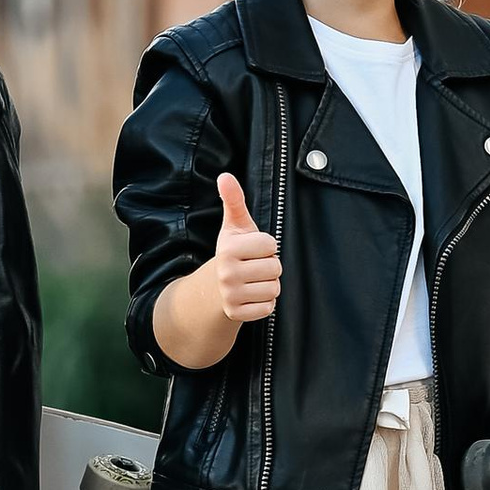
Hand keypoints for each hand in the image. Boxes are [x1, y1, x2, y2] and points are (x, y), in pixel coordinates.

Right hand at [212, 172, 282, 326]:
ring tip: (252, 280)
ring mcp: (231, 296)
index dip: (266, 246)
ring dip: (268, 284)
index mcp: (228, 249)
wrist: (214, 288)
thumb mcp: (234, 226)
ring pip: (274, 288)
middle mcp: (227, 273)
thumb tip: (225, 176)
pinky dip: (264, 303)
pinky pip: (269, 307)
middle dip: (269, 266)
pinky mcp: (237, 314)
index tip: (252, 249)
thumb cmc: (232, 252)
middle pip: (275, 267)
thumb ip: (234, 200)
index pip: (271, 244)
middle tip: (253, 266)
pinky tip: (251, 295)